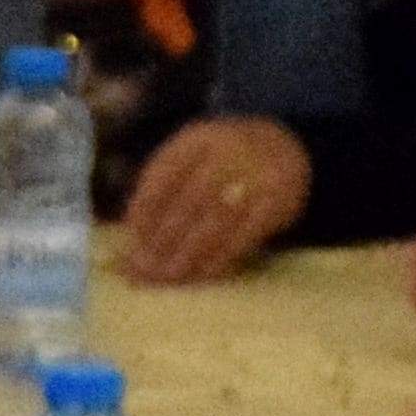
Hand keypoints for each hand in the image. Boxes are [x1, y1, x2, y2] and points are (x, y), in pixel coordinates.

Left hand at [116, 113, 310, 286]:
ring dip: (187, 255)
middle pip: (188, 202)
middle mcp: (230, 151)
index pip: (163, 175)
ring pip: (215, 221)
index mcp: (199, 137)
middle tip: (142, 271)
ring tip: (166, 278)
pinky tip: (199, 275)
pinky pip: (243, 236)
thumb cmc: (223, 161)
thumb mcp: (192, 156)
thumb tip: (129, 239)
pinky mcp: (278, 202)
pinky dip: (219, 259)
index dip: (142, 211)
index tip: (128, 241)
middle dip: (161, 240)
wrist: (287, 146)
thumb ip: (162, 187)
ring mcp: (257, 176)